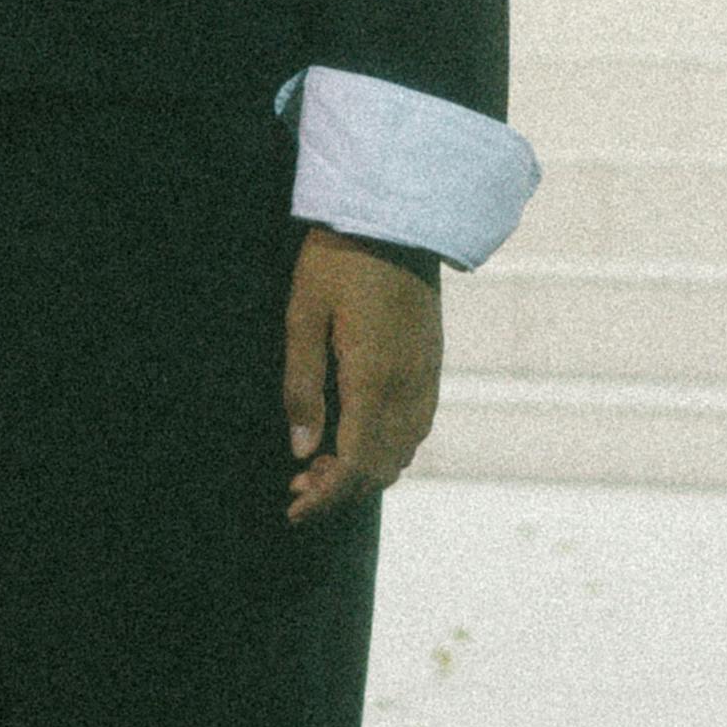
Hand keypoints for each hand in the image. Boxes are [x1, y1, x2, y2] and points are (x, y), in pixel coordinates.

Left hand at [284, 224, 440, 523]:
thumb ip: (301, 386)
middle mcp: (408, 388)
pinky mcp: (432, 364)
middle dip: (340, 490)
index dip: (325, 498)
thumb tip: (300, 450)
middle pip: (381, 469)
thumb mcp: (302, 315)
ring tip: (321, 464)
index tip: (293, 511)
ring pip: (402, 453)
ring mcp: (426, 377)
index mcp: (373, 379)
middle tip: (297, 486)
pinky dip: (387, 449)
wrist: (397, 216)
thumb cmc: (340, 259)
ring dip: (364, 472)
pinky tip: (356, 436)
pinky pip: (417, 428)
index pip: (354, 465)